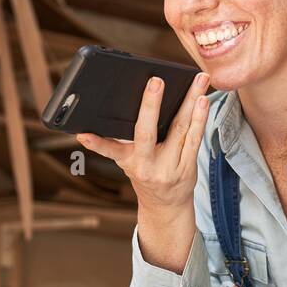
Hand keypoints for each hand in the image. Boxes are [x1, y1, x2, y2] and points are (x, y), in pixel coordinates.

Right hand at [76, 72, 209, 267]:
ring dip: (191, 103)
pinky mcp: (190, 165)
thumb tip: (90, 128)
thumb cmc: (144, 175)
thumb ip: (113, 145)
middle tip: (156, 81)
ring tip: (197, 81)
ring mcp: (171, 166)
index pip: (111, 149)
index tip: (83, 134)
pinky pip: (196, 137)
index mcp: (130, 162)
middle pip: (148, 132)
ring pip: (181, 130)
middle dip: (151, 106)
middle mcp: (149, 166)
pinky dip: (201, 118)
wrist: (166, 206)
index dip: (96, 143)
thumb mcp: (126, 163)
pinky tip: (204, 100)